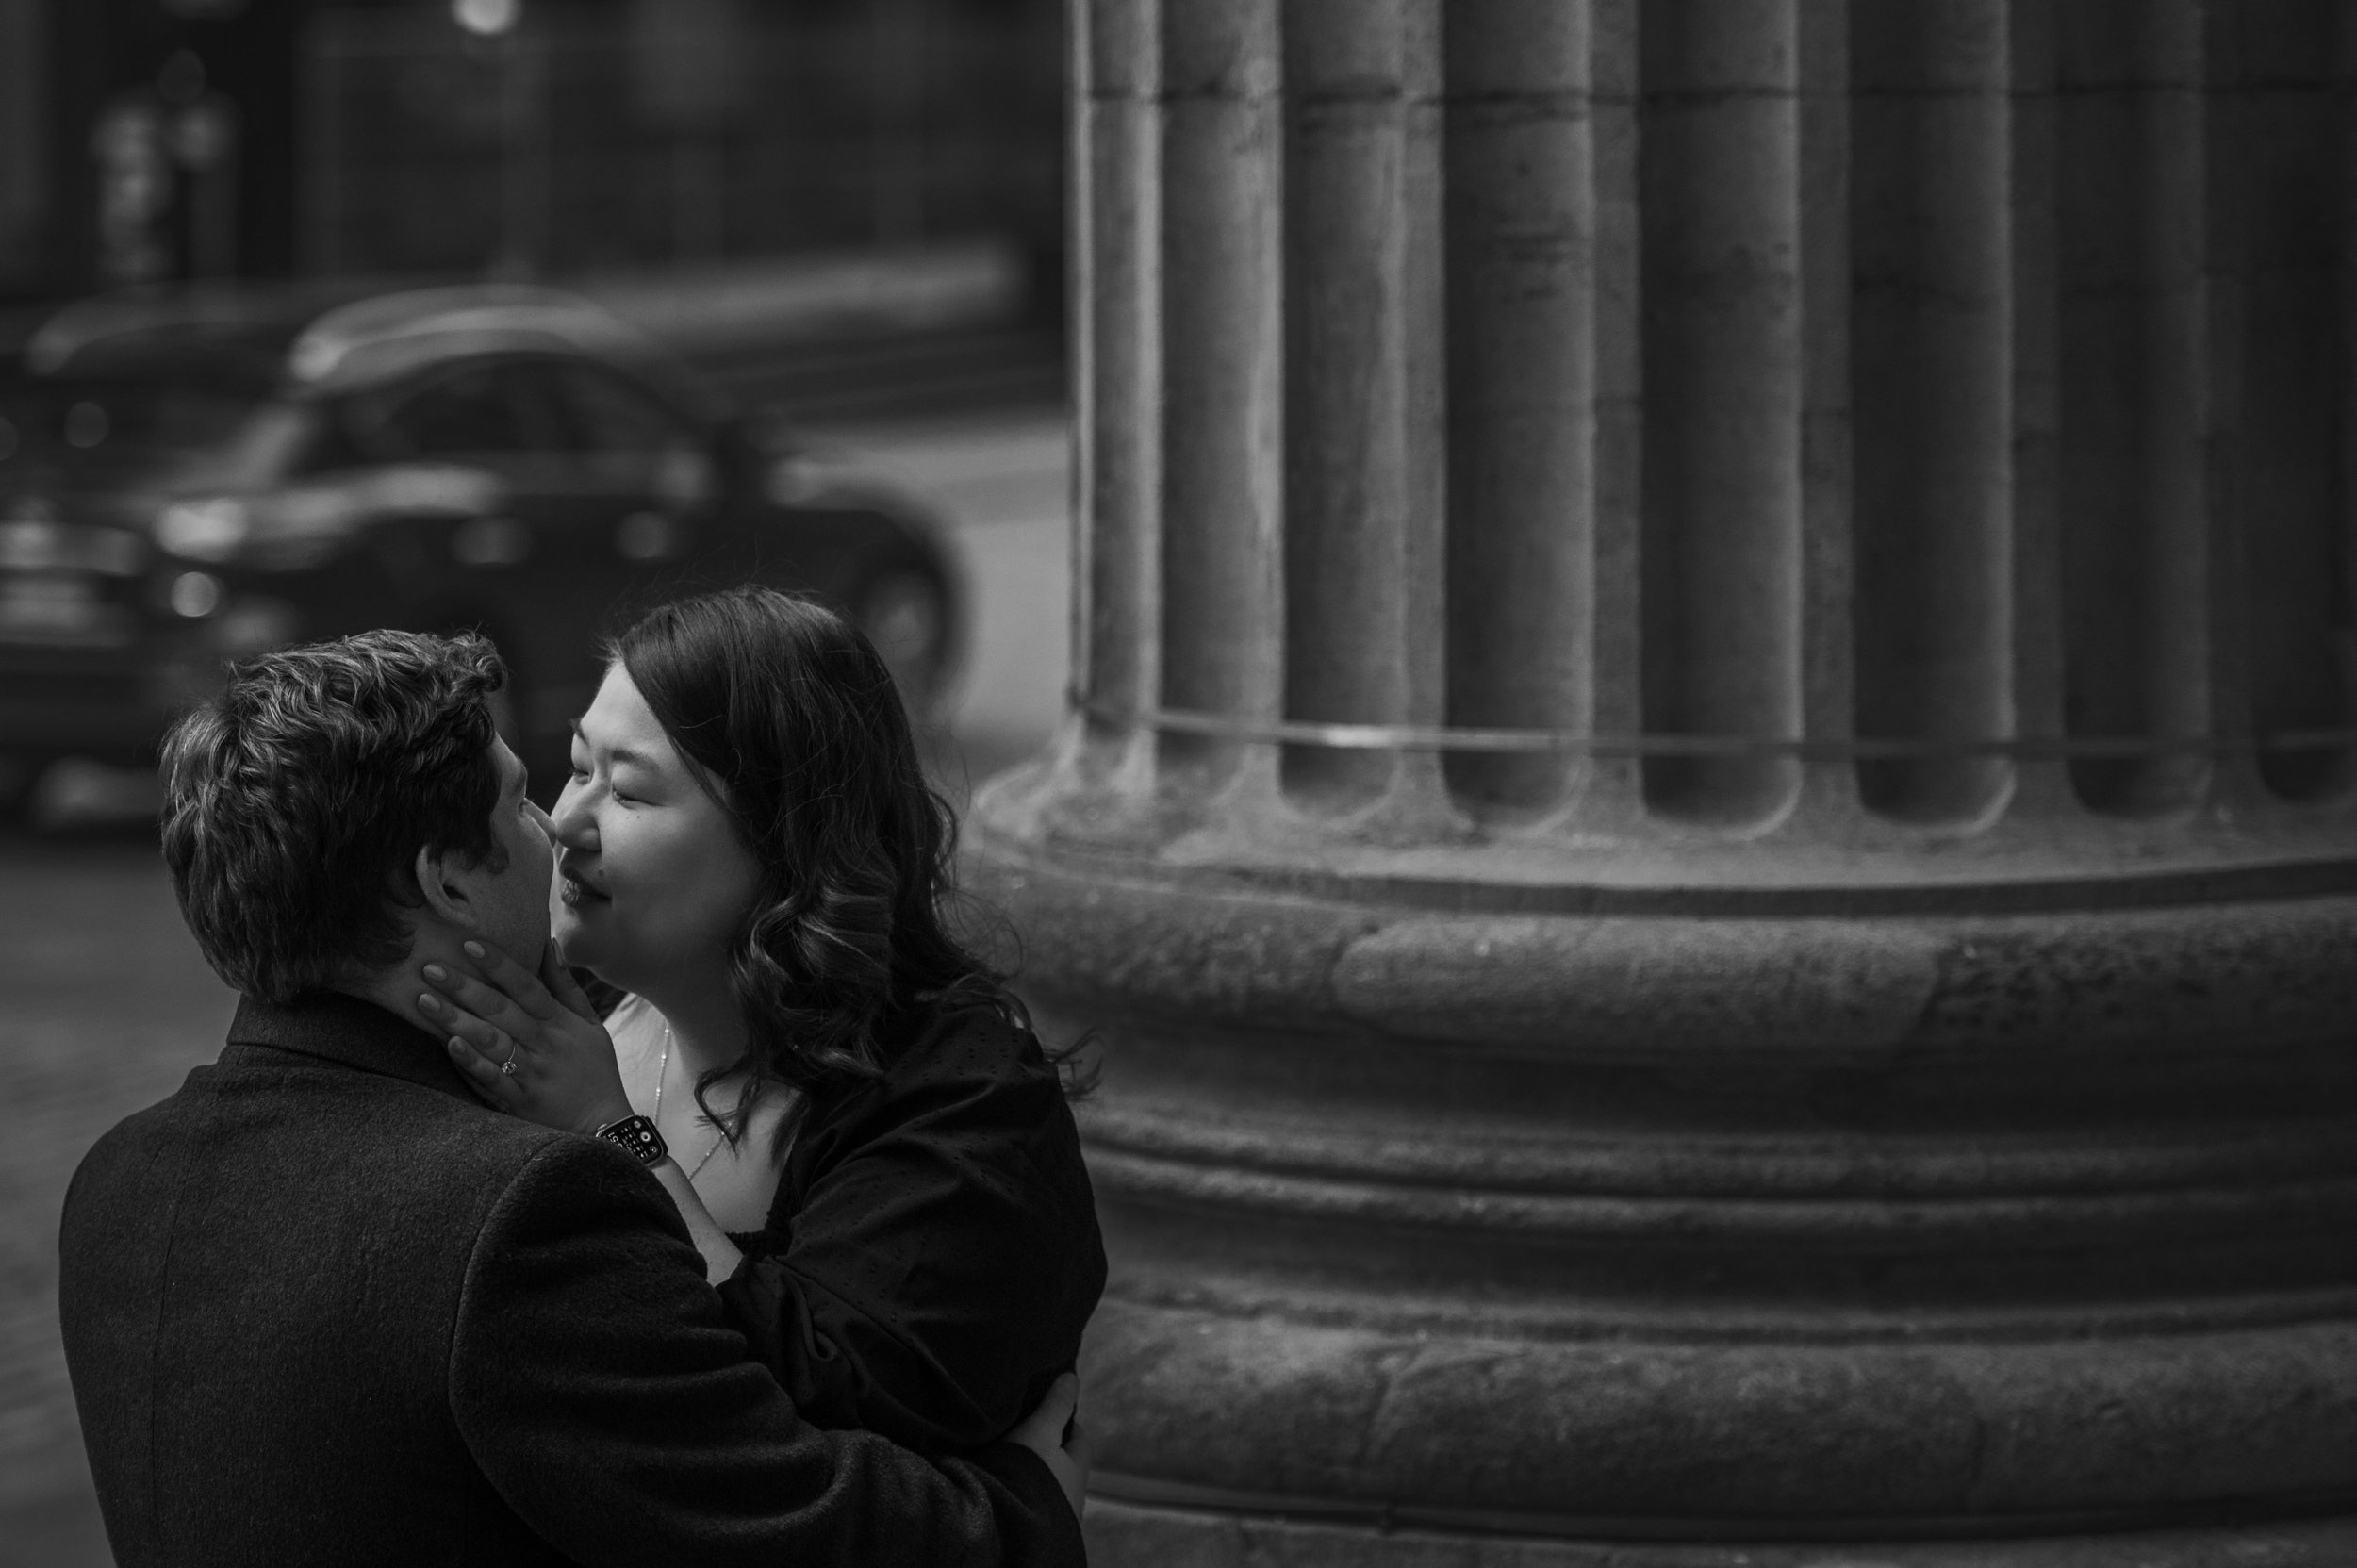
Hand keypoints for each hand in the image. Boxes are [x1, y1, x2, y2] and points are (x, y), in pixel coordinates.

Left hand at [421, 941, 632, 1135]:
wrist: (605, 1125)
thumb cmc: (595, 1069)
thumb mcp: (591, 1024)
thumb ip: (566, 986)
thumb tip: (548, 943)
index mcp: (560, 1022)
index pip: (527, 986)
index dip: (500, 964)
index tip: (469, 944)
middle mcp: (545, 1044)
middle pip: (501, 1010)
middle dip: (464, 987)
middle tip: (430, 968)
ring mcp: (532, 1073)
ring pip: (491, 1041)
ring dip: (457, 1020)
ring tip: (425, 1001)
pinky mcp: (520, 1102)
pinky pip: (493, 1081)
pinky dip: (473, 1063)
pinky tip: (450, 1046)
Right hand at [1007, 1372, 1087, 1524]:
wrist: (1007, 1527)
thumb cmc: (1028, 1475)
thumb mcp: (1040, 1431)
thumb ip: (1056, 1405)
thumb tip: (1071, 1378)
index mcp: (1078, 1472)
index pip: (1079, 1439)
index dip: (1066, 1421)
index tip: (1048, 1409)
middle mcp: (1070, 1497)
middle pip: (1063, 1464)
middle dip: (1048, 1448)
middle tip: (1024, 1430)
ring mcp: (1052, 1515)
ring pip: (1045, 1484)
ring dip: (1033, 1471)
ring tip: (1007, 1456)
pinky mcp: (1030, 1525)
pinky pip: (1028, 1500)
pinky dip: (1019, 1488)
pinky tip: (1001, 1482)